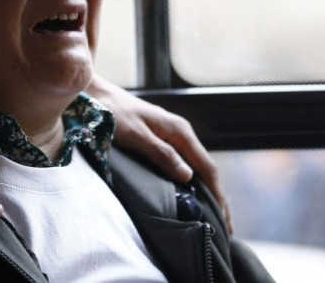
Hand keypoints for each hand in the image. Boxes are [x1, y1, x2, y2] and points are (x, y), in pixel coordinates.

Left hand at [86, 73, 232, 232]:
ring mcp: (173, 135)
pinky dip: (193, 182)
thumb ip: (161, 154)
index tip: (223, 219)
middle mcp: (181, 133)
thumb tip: (188, 176)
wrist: (98, 95)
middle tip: (225, 228)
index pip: (207, 167)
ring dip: (207, 191)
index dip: (217, 194)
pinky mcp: (163, 139)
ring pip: (196, 167)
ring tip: (214, 217)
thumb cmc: (113, 114)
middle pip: (206, 169)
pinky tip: (193, 195)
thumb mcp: (136, 135)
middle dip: (217, 197)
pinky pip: (185, 163)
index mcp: (180, 131)